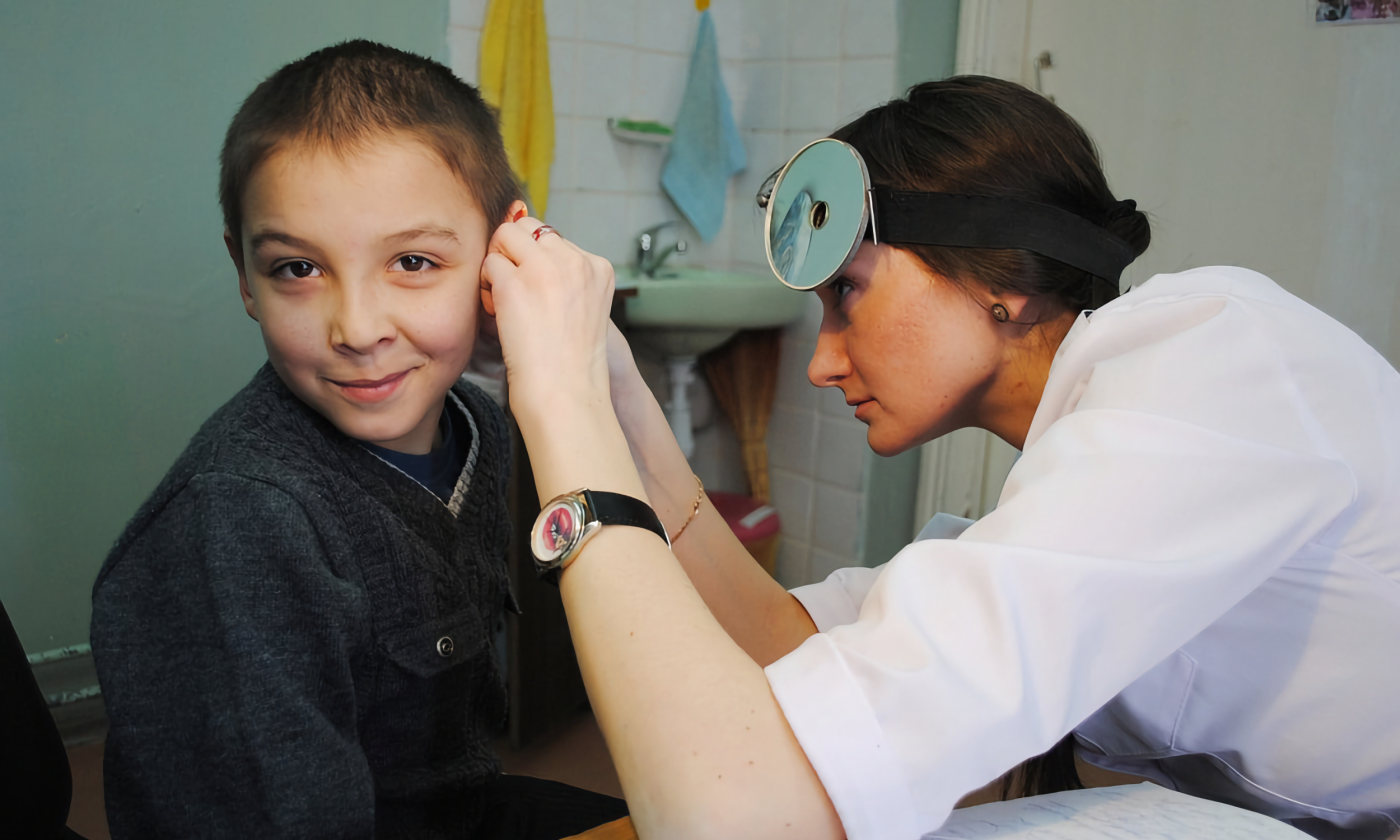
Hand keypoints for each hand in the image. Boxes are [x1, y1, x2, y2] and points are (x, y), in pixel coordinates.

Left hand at [480, 204, 616, 420]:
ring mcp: (546, 270)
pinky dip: (487, 287)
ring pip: (505, 236)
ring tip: (507, 300)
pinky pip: (489, 264)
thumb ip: (561, 271)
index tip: (538, 292)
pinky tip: (500, 312)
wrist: (566, 392)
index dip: (535, 261)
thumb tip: (519, 224)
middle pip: (529, 228)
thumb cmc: (569, 359)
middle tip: (517, 291)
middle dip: (514, 253)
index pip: (553, 238)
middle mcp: (576, 261)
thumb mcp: (581, 305)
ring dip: (498, 264)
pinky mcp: (516, 284)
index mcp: (598, 267)